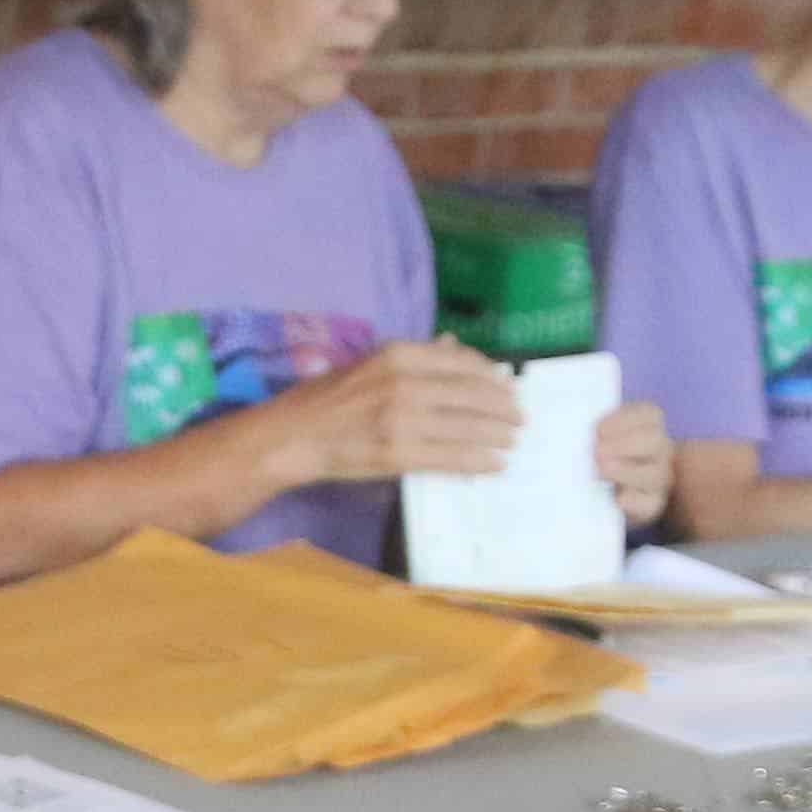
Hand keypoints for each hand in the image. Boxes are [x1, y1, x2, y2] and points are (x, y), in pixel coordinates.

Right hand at [262, 339, 521, 486]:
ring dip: (497, 435)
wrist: (292, 437)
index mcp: (397, 355)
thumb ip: (414, 357)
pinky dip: (478, 461)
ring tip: (511, 440)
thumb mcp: (369, 364)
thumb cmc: (326, 398)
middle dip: (502, 408)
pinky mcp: (399, 454)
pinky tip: (494, 464)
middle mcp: (404, 384)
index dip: (490, 376)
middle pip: (472, 394)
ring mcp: (403, 421)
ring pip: (468, 427)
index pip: (461, 362)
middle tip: (519, 417)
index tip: (505, 386)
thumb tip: (454, 347)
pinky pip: (451, 458)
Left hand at [592, 398, 674, 528]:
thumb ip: (592, 431)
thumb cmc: (600, 454)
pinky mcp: (651, 504)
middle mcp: (659, 449)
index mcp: (648, 425)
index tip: (598, 429)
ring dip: (625, 472)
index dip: (624, 420)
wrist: (610, 490)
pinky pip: (649, 503)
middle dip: (623, 444)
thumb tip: (567, 431)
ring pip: (654, 474)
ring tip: (600, 471)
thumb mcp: (598, 435)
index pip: (648, 414)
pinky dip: (633, 501)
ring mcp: (658, 478)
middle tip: (596, 451)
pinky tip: (617, 499)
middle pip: (653, 441)